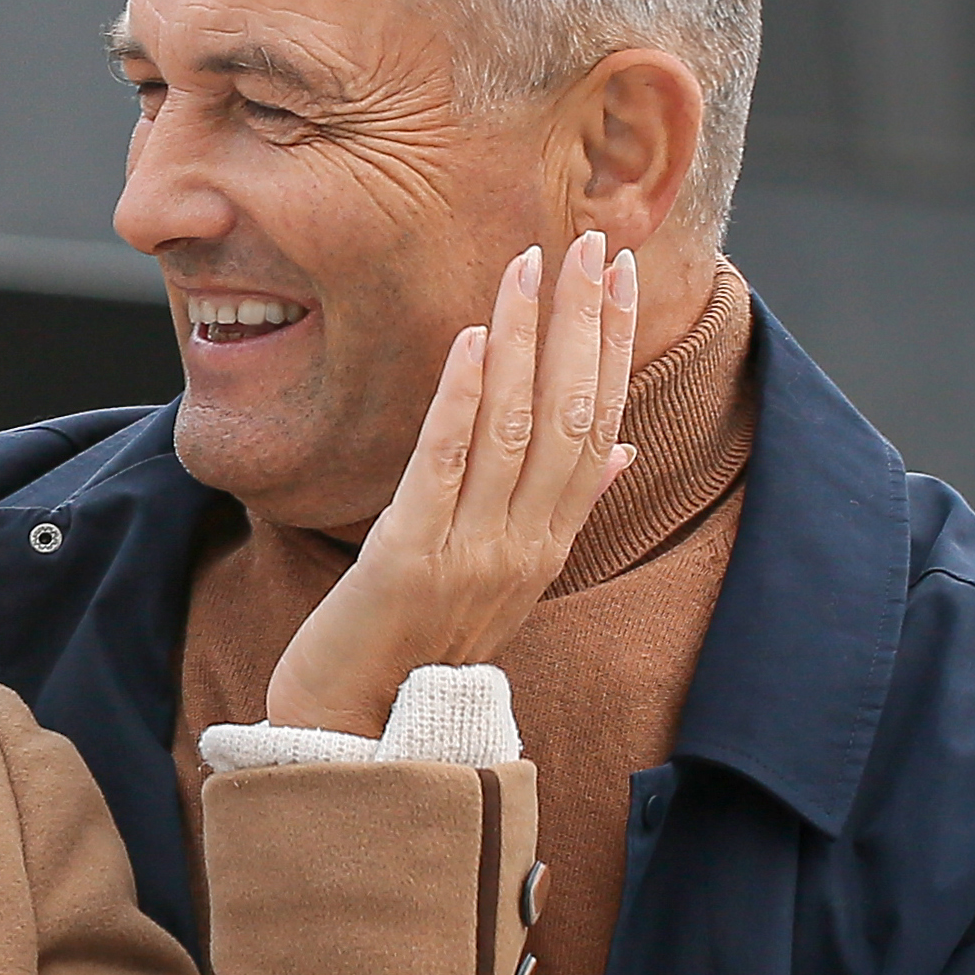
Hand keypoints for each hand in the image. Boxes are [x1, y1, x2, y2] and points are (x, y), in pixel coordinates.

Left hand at [261, 230, 643, 737]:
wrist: (353, 726)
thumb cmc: (419, 646)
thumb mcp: (505, 579)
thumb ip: (563, 512)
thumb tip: (622, 453)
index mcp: (549, 546)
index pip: (598, 429)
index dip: (612, 349)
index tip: (621, 277)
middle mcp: (523, 548)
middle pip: (569, 419)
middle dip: (584, 327)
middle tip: (592, 247)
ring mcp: (470, 554)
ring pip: (513, 431)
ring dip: (524, 340)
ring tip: (529, 267)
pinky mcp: (408, 557)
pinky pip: (443, 465)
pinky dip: (462, 397)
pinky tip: (471, 337)